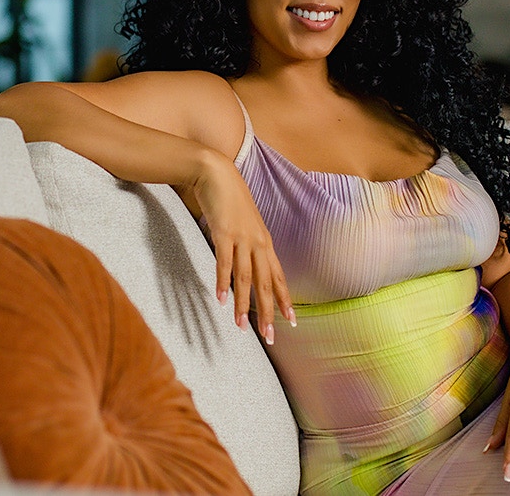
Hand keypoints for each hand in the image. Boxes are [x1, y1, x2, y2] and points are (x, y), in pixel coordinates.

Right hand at [178, 151, 295, 343]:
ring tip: (243, 327)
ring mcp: (242, 238)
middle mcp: (258, 242)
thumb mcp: (245, 225)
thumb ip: (248, 245)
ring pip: (246, 277)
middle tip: (270, 336)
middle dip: (269, 311)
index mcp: (264, 242)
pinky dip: (222, 281)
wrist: (217, 173)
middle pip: (266, 283)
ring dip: (244, 304)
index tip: (291, 321)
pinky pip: (224, 261)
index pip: (278, 276)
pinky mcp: (224, 233)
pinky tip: (220, 299)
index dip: (285, 299)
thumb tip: (247, 264)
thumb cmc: (230, 199)